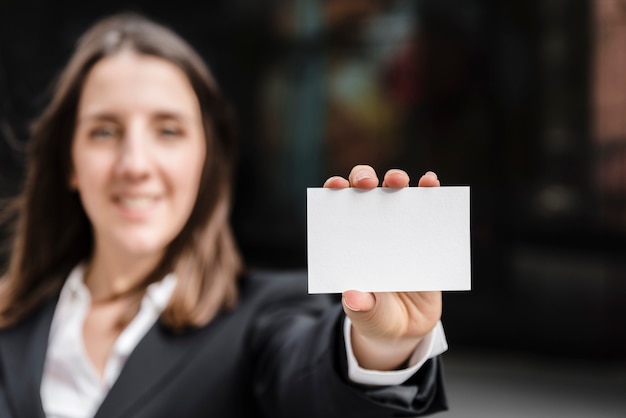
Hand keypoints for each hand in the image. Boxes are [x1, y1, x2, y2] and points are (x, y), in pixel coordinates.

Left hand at [323, 165, 441, 370]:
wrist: (407, 329)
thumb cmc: (378, 317)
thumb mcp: (368, 317)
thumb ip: (361, 308)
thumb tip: (354, 298)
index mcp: (348, 240)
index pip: (336, 206)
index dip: (334, 190)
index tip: (335, 186)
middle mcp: (370, 226)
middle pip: (364, 190)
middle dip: (363, 177)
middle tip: (367, 183)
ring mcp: (398, 227)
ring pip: (395, 191)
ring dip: (396, 178)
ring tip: (398, 181)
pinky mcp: (424, 234)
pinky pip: (428, 206)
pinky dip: (430, 191)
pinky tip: (432, 183)